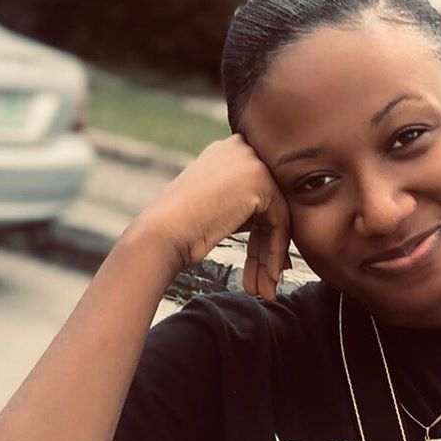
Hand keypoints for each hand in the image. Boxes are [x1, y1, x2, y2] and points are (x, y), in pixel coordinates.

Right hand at [132, 135, 291, 299]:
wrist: (160, 233)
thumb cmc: (179, 228)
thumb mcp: (215, 207)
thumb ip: (242, 206)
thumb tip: (274, 226)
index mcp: (228, 150)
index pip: (258, 193)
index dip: (261, 233)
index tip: (261, 266)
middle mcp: (242, 149)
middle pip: (270, 205)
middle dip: (267, 248)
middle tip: (265, 282)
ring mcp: (252, 163)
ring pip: (277, 216)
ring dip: (271, 257)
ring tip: (265, 291)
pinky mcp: (261, 182)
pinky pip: (279, 223)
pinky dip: (274, 253)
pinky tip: (268, 278)